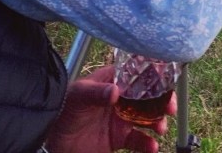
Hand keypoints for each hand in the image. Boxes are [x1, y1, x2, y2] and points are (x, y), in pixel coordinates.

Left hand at [44, 65, 173, 152]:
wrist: (52, 138)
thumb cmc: (65, 108)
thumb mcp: (79, 96)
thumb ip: (97, 93)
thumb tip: (116, 91)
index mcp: (113, 82)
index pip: (138, 75)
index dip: (154, 78)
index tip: (167, 84)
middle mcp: (120, 99)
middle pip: (148, 98)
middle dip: (162, 102)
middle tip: (169, 109)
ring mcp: (120, 119)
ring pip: (147, 119)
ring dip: (157, 122)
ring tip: (160, 128)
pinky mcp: (118, 139)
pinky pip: (138, 141)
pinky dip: (148, 145)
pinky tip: (152, 147)